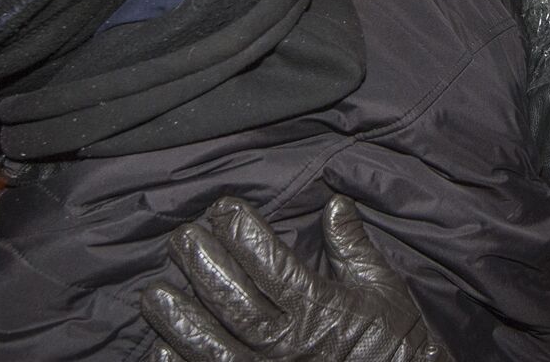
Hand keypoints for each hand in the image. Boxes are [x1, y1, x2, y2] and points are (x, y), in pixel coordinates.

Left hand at [142, 195, 448, 361]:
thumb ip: (353, 245)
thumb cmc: (394, 338)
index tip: (224, 207)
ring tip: (154, 293)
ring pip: (214, 348)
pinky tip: (161, 350)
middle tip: (180, 238)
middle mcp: (290, 344)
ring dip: (181, 322)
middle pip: (235, 302)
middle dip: (203, 267)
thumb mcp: (381, 285)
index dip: (243, 234)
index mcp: (320, 308)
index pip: (272, 265)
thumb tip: (335, 202)